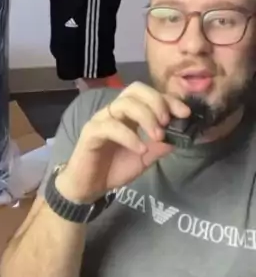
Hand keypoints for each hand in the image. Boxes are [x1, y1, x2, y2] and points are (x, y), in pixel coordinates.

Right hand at [55, 82, 190, 204]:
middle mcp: (115, 111)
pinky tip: (141, 149)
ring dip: (145, 116)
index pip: (149, 94)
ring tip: (157, 136)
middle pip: (135, 90)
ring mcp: (102, 119)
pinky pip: (110, 126)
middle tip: (167, 121)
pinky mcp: (91, 132)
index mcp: (129, 113)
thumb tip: (183, 135)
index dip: (168, 99)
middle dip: (156, 101)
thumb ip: (162, 145)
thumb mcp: (146, 157)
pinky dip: (129, 135)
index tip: (185, 113)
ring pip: (123, 103)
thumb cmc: (116, 167)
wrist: (90, 186)